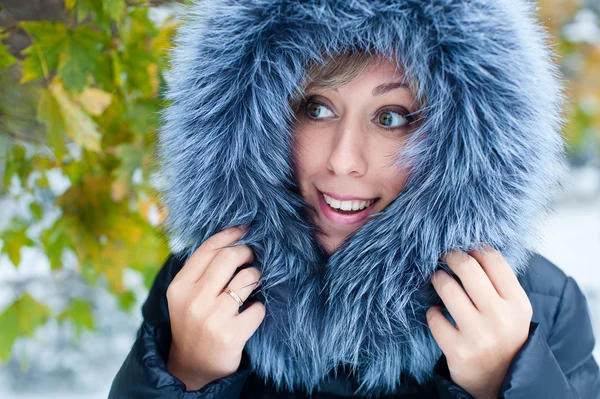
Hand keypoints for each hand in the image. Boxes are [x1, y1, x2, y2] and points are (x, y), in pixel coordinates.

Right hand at [166, 225, 264, 390]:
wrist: (193, 367)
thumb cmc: (194, 323)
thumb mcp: (186, 295)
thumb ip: (203, 270)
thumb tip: (234, 239)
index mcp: (179, 287)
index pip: (207, 249)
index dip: (229, 234)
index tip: (245, 228)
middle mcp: (194, 301)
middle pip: (229, 258)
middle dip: (246, 252)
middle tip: (251, 256)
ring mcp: (213, 318)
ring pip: (247, 279)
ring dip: (255, 278)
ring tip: (252, 284)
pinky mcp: (232, 335)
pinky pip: (258, 307)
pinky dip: (259, 307)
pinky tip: (250, 312)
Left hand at [426, 244, 532, 398]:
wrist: (500, 381)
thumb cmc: (503, 335)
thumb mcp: (513, 309)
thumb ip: (498, 282)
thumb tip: (471, 247)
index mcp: (518, 303)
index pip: (493, 260)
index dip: (473, 248)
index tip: (464, 248)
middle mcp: (500, 318)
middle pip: (467, 268)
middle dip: (451, 256)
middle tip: (444, 256)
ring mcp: (478, 335)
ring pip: (447, 288)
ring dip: (438, 279)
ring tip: (438, 279)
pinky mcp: (458, 350)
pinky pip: (434, 316)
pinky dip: (432, 311)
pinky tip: (438, 313)